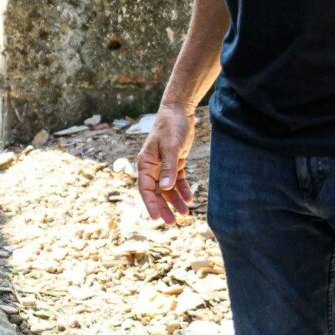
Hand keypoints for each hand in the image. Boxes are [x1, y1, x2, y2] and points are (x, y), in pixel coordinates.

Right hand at [136, 105, 198, 224]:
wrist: (179, 111)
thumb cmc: (171, 127)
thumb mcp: (171, 147)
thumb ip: (168, 168)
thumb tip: (165, 188)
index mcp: (145, 163)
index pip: (145, 188)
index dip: (150, 204)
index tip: (156, 218)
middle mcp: (152, 166)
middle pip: (156, 192)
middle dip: (164, 207)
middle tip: (172, 222)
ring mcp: (163, 165)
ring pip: (167, 188)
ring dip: (175, 201)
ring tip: (185, 213)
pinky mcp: (174, 162)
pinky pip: (177, 180)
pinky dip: (182, 189)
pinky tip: (189, 198)